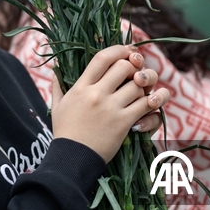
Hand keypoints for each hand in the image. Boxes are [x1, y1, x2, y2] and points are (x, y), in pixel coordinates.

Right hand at [51, 46, 170, 162]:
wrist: (72, 159)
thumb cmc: (65, 132)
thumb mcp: (57, 106)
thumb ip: (57, 85)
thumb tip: (55, 67)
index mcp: (81, 87)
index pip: (103, 57)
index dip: (119, 50)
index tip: (128, 51)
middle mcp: (97, 94)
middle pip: (125, 67)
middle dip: (135, 67)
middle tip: (137, 74)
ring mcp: (111, 108)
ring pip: (139, 85)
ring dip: (146, 86)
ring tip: (144, 91)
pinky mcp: (124, 123)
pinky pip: (146, 105)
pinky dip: (153, 102)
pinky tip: (152, 104)